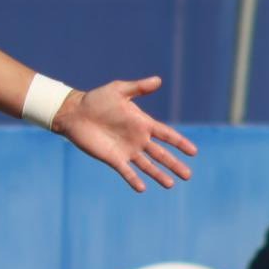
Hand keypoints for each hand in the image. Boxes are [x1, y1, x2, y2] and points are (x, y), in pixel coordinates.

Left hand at [54, 76, 196, 192]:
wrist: (75, 113)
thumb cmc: (96, 100)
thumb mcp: (118, 91)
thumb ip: (138, 88)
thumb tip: (158, 80)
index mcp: (142, 123)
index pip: (167, 135)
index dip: (180, 142)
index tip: (194, 152)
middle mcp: (138, 139)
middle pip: (161, 154)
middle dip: (174, 164)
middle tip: (189, 176)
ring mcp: (126, 150)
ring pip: (147, 165)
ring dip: (159, 175)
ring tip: (171, 185)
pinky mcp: (113, 158)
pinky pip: (126, 171)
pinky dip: (134, 179)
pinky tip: (142, 188)